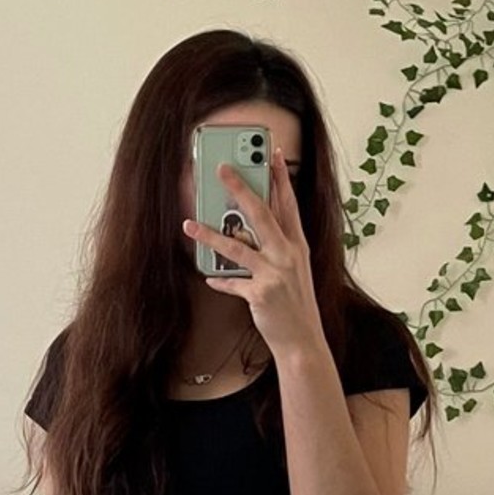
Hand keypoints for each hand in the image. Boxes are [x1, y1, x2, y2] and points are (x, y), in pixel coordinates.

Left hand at [183, 151, 324, 359]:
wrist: (303, 341)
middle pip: (261, 213)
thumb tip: (249, 231)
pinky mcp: (260, 293)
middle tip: (223, 169)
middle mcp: (288, 255)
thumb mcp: (294, 270)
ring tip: (190, 225)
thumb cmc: (296, 305)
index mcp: (297, 246)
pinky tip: (209, 276)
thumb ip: (277, 247)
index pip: (288, 204)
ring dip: (210, 235)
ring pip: (237, 246)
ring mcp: (274, 273)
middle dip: (240, 188)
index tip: (271, 153)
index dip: (280, 177)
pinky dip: (220, 280)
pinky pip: (233, 282)